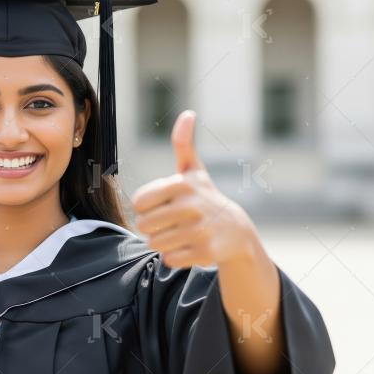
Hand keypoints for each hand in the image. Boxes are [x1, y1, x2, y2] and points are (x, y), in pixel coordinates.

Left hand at [132, 110, 260, 268]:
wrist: (236, 231)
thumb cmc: (205, 197)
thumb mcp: (193, 170)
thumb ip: (184, 143)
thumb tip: (188, 113)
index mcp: (182, 184)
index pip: (138, 202)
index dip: (145, 207)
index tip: (161, 205)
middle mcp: (192, 206)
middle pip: (144, 225)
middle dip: (152, 228)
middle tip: (169, 223)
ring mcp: (200, 230)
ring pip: (155, 244)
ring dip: (162, 242)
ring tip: (179, 234)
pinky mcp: (206, 253)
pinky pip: (170, 260)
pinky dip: (174, 257)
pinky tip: (188, 247)